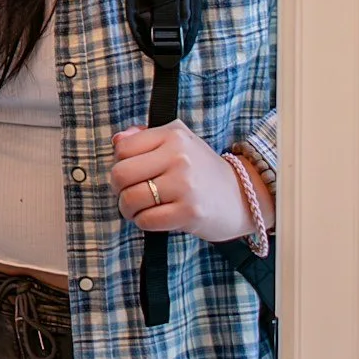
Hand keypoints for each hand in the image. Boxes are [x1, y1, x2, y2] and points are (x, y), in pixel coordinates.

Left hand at [109, 122, 253, 243]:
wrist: (242, 197)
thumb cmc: (201, 169)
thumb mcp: (178, 142)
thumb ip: (144, 137)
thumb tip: (117, 141)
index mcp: (173, 136)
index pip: (123, 149)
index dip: (119, 163)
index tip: (130, 172)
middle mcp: (179, 157)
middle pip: (121, 174)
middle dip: (118, 188)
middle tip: (128, 193)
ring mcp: (185, 185)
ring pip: (131, 199)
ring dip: (128, 208)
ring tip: (139, 208)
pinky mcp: (190, 212)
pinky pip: (146, 220)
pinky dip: (143, 222)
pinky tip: (154, 217)